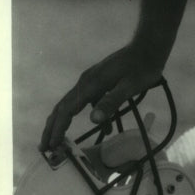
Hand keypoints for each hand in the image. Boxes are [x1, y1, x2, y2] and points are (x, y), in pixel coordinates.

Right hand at [40, 42, 167, 152]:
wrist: (149, 45)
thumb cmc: (143, 66)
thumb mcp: (130, 86)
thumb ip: (112, 101)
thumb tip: (94, 119)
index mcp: (90, 84)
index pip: (66, 110)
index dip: (58, 128)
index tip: (51, 146)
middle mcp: (86, 81)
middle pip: (62, 107)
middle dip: (52, 127)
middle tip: (45, 149)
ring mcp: (92, 80)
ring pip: (71, 103)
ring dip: (63, 122)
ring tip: (59, 141)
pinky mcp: (100, 80)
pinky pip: (86, 100)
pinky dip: (84, 114)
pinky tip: (102, 126)